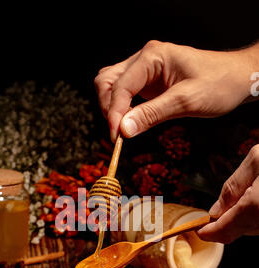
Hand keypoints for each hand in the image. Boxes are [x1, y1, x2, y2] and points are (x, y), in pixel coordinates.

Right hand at [94, 40, 257, 141]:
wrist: (236, 79)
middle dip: (108, 107)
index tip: (116, 136)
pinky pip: (125, 94)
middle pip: (107, 81)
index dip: (114, 112)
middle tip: (117, 133)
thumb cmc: (218, 83)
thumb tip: (124, 129)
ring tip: (123, 129)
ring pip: (112, 86)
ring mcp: (145, 71)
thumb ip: (152, 114)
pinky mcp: (148, 82)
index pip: (120, 86)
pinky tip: (130, 122)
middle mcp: (145, 59)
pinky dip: (122, 109)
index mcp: (152, 56)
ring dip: (112, 107)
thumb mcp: (187, 101)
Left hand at [198, 145, 258, 243]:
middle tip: (225, 205)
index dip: (209, 231)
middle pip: (239, 231)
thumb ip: (234, 187)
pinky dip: (258, 215)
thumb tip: (216, 210)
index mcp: (256, 207)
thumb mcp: (258, 160)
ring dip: (245, 217)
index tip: (199, 229)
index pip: (224, 230)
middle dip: (227, 221)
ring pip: (254, 228)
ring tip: (253, 193)